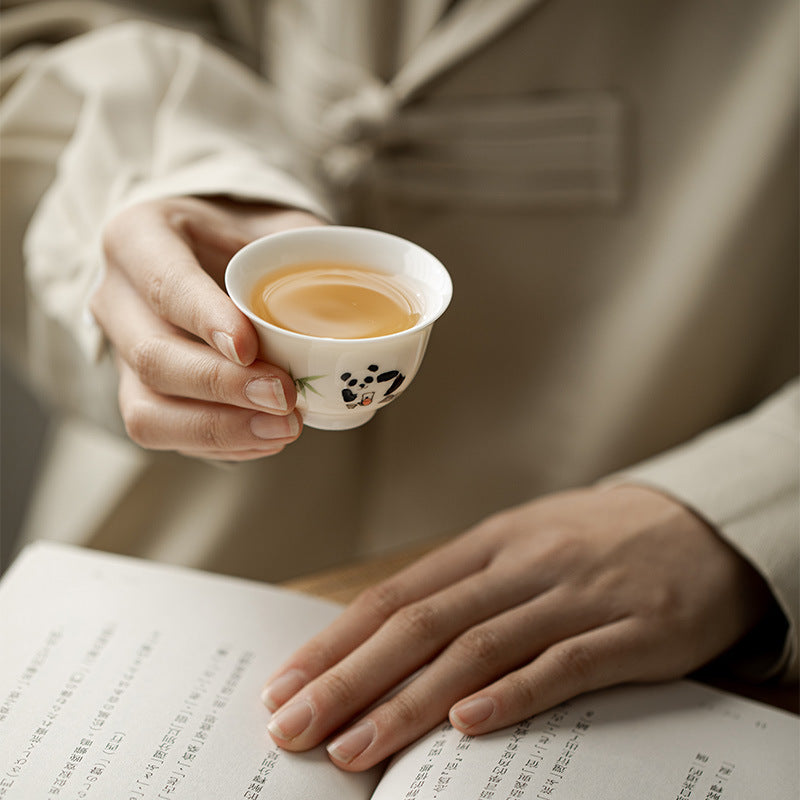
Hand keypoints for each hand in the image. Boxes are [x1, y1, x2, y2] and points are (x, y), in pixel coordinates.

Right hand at [91, 196, 323, 459]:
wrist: (206, 255)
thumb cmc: (241, 235)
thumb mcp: (271, 222)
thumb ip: (305, 249)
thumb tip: (368, 292)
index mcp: (138, 238)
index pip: (163, 281)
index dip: (204, 318)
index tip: (251, 346)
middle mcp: (116, 299)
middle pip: (152, 357)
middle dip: (223, 386)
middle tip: (285, 398)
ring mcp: (122, 354)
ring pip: (146, 411)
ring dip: (219, 429)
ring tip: (284, 429)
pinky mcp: (140, 394)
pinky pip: (167, 435)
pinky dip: (223, 443)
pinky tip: (268, 437)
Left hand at [261, 485, 771, 769]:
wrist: (700, 524)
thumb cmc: (595, 541)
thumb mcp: (522, 544)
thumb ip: (464, 587)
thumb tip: (389, 636)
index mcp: (488, 545)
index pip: (395, 595)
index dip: (335, 642)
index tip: (286, 684)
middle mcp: (520, 567)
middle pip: (419, 624)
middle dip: (349, 679)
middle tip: (294, 727)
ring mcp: (573, 597)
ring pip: (476, 648)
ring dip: (410, 702)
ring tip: (354, 747)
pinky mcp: (629, 631)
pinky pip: (563, 666)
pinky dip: (512, 695)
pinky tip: (466, 726)